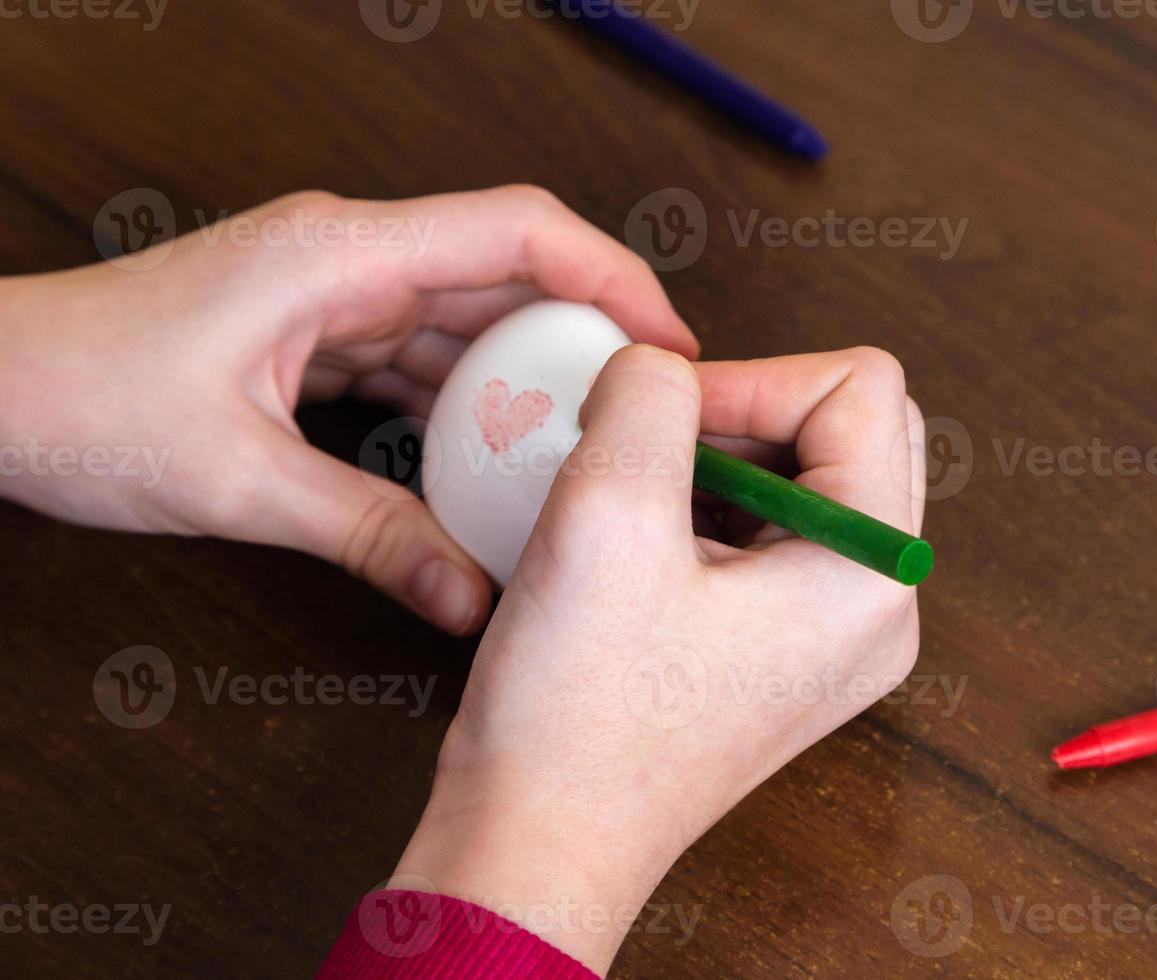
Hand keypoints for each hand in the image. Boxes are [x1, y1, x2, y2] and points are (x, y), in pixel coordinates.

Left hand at [0, 187, 696, 633]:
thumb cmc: (75, 397)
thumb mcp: (237, 482)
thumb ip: (370, 534)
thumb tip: (471, 597)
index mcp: (341, 254)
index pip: (518, 230)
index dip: (613, 276)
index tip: (670, 345)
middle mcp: (348, 256)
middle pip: (508, 274)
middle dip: (585, 338)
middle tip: (643, 417)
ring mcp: (333, 291)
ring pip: (468, 321)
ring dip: (525, 380)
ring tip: (582, 451)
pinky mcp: (316, 330)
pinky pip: (420, 358)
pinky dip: (465, 408)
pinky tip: (493, 464)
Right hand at [394, 345, 924, 973]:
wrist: (542, 843)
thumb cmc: (579, 718)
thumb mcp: (608, 512)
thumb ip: (649, 392)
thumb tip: (658, 365)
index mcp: (872, 571)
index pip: (860, 387)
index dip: (747, 378)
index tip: (655, 420)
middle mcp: (878, 604)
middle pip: (853, 426)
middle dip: (747, 412)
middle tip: (654, 447)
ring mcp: (837, 632)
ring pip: (811, 474)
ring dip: (721, 460)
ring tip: (638, 498)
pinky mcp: (787, 648)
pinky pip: (776, 534)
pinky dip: (710, 508)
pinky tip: (641, 539)